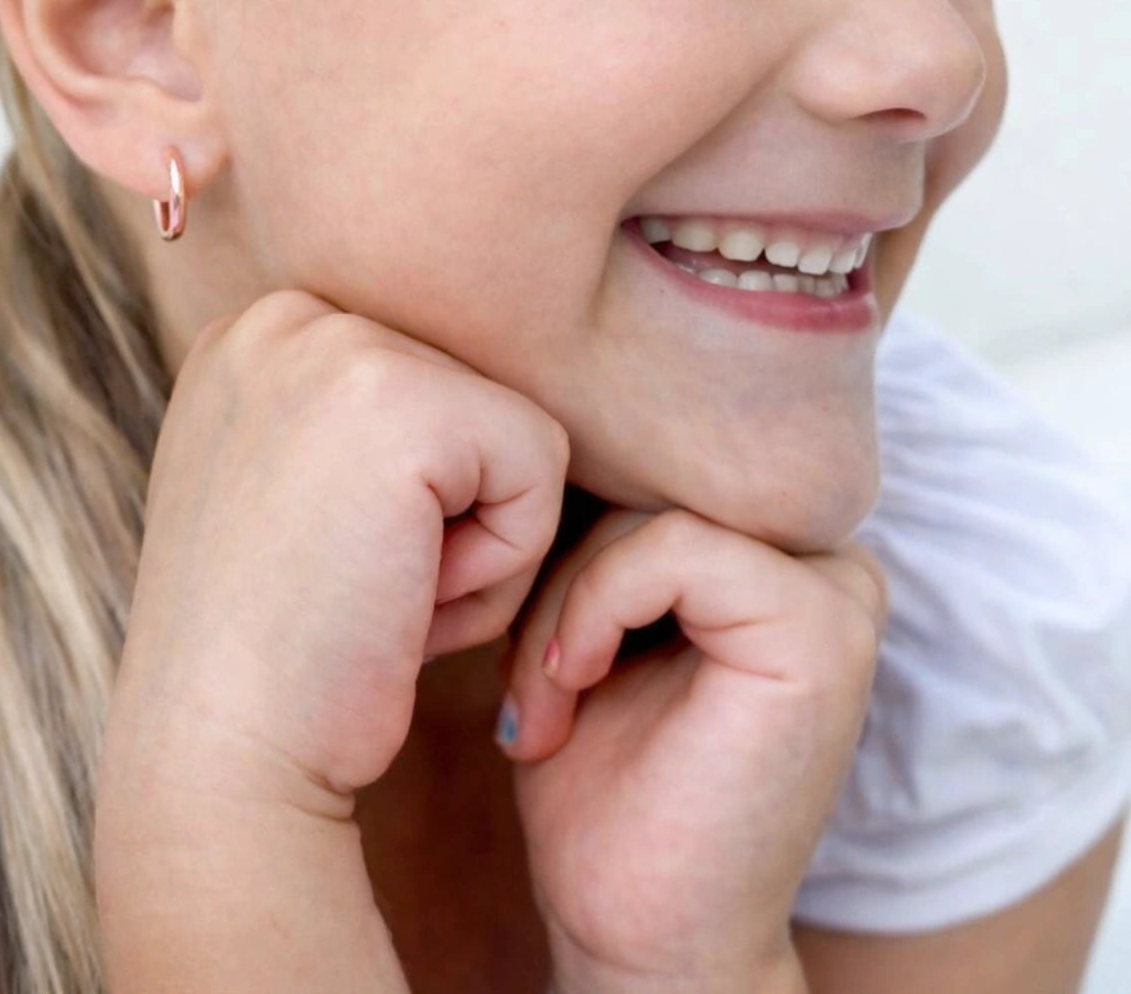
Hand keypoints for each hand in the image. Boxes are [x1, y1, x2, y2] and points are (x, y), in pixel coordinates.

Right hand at [94, 288, 571, 871]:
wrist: (217, 761)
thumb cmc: (272, 661)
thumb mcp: (284, 495)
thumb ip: (348, 428)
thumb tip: (455, 412)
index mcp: (255, 336)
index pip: (425, 386)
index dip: (409, 505)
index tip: (320, 567)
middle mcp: (284, 317)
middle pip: (471, 402)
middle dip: (445, 519)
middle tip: (351, 592)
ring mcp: (336, 346)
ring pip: (512, 433)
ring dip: (477, 545)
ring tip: (375, 595)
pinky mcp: (402, 403)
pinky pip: (540, 465)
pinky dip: (501, 564)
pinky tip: (405, 600)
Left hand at [497, 499, 888, 990]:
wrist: (639, 936)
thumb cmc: (600, 789)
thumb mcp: (579, 620)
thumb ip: (592, 527)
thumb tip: (521, 411)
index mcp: (776, 547)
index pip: (642, 464)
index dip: (557, 534)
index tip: (511, 634)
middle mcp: (823, 557)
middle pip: (648, 482)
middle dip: (560, 571)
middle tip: (526, 680)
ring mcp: (836, 588)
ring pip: (651, 514)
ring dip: (565, 604)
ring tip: (542, 700)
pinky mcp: (822, 627)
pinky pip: (673, 549)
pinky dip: (592, 612)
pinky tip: (569, 689)